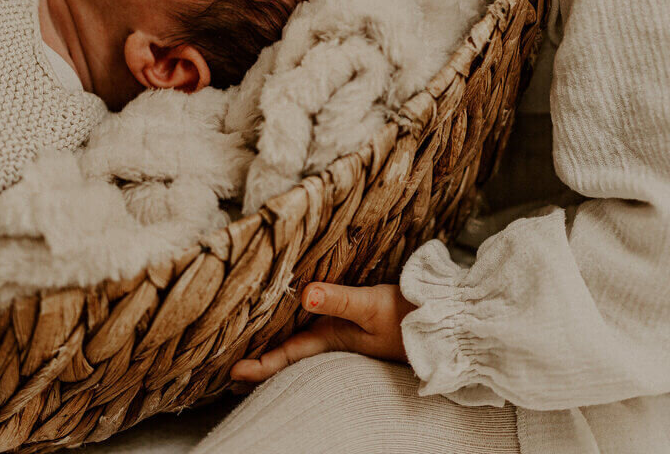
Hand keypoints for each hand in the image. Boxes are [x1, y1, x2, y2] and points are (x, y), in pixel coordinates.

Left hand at [230, 282, 413, 385]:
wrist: (440, 322)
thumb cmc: (405, 317)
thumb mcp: (369, 306)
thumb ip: (338, 299)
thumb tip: (305, 294)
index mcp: (330, 339)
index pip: (285, 356)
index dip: (258, 365)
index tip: (231, 371)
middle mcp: (331, 339)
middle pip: (287, 357)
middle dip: (259, 366)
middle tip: (229, 374)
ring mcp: (341, 334)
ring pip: (299, 348)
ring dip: (275, 355)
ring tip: (249, 362)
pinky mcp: (350, 323)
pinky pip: (313, 334)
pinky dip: (294, 337)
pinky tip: (291, 330)